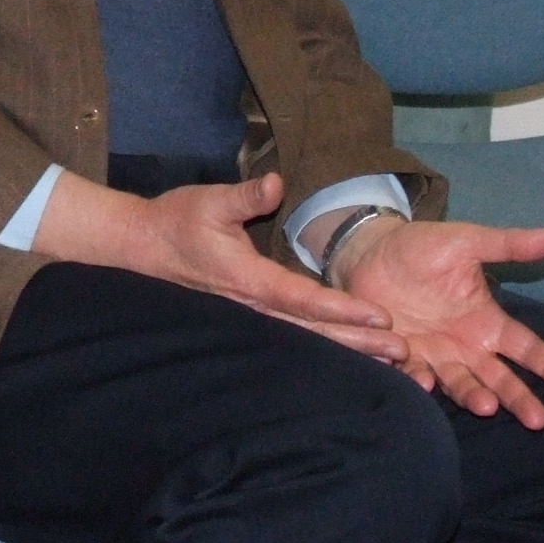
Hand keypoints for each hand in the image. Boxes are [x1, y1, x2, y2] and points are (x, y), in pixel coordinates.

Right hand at [32, 170, 408, 363]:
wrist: (140, 248)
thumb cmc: (176, 221)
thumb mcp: (209, 201)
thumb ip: (245, 194)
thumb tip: (276, 181)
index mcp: (247, 280)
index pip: (303, 299)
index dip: (342, 309)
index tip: (379, 317)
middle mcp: (253, 307)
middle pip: (313, 332)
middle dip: (359, 342)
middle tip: (403, 352)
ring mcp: (251, 317)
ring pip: (307, 341)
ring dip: (349, 350)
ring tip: (392, 361)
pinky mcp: (251, 317)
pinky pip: (294, 337)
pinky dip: (327, 346)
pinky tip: (354, 354)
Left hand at [331, 217, 543, 425]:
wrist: (369, 252)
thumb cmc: (422, 248)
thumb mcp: (467, 242)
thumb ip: (508, 244)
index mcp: (485, 320)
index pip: (524, 346)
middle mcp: (464, 346)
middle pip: (498, 378)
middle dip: (518, 398)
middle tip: (537, 420)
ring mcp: (433, 355)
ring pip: (461, 383)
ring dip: (474, 395)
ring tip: (486, 406)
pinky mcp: (400, 356)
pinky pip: (412, 373)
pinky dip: (419, 381)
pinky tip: (425, 384)